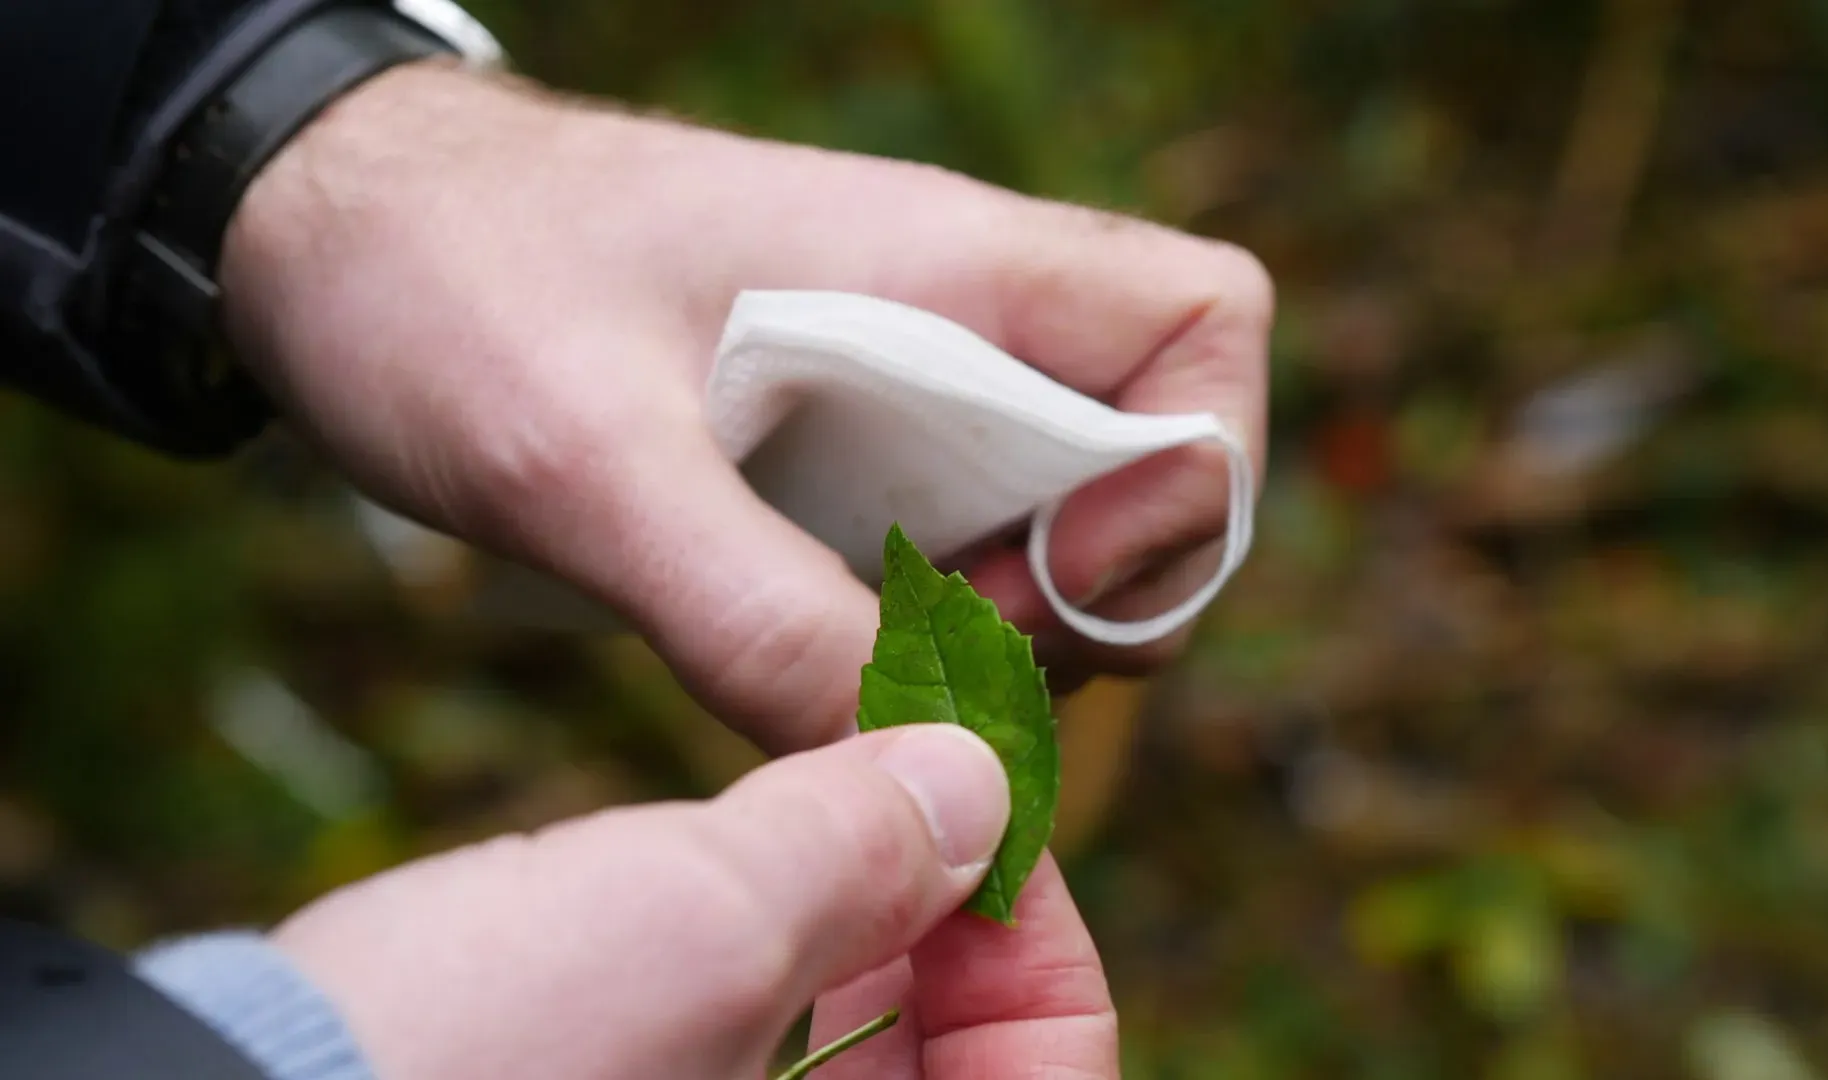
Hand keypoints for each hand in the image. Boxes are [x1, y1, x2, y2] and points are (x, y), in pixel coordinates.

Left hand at [221, 63, 1272, 753]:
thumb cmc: (451, 277)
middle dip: (1094, 589)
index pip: (1208, 324)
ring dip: (1002, 618)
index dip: (1188, 476)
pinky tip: (798, 640)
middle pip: (1159, 449)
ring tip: (845, 648)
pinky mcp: (843, 433)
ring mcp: (906, 372)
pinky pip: (953, 535)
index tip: (1039, 581)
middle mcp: (959, 310)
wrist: (337, 218)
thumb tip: (901, 755)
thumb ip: (746, 606)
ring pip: (1059, 510)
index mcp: (948, 260)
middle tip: (929, 647)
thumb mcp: (583, 457)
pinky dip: (921, 619)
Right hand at [272, 724, 1115, 1079]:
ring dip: (856, 932)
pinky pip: (749, 1063)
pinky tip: (721, 878)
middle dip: (946, 927)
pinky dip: (765, 967)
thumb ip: (865, 847)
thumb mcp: (693, 922)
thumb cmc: (450, 1065)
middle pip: (951, 1072)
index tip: (992, 811)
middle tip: (912, 782)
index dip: (1040, 940)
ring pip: (849, 1065)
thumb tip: (976, 777)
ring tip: (820, 806)